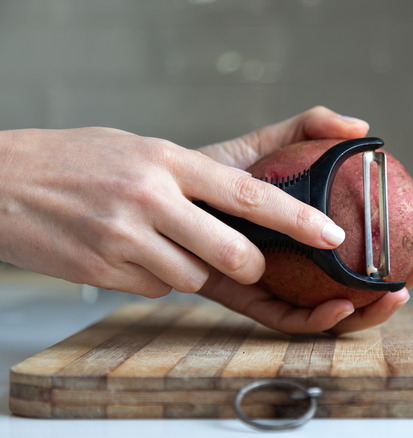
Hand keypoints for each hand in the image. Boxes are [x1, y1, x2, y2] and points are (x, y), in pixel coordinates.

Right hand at [0, 111, 357, 296]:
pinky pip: (158, 289)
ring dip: (192, 269)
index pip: (249, 193)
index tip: (332, 235)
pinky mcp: (104, 273)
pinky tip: (129, 250)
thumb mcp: (153, 147)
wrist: (3, 179)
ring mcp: (125, 239)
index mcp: (171, 160)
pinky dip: (156, 277)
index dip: (297, 218)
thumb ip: (215, 169)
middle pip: (235, 254)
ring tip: (158, 237)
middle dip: (251, 266)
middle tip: (244, 258)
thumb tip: (279, 184)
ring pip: (195, 279)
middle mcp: (152, 197)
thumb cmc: (89, 160)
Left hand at [196, 106, 412, 334]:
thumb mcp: (265, 144)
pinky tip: (344, 305)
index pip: (369, 242)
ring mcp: (281, 286)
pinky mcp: (250, 303)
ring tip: (397, 292)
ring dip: (374, 309)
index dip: (406, 234)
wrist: (158, 195)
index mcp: (313, 234)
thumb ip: (309, 129)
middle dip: (404, 277)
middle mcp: (303, 263)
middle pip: (363, 280)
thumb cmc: (212, 173)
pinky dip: (321, 319)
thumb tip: (362, 127)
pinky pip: (290, 320)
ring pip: (337, 308)